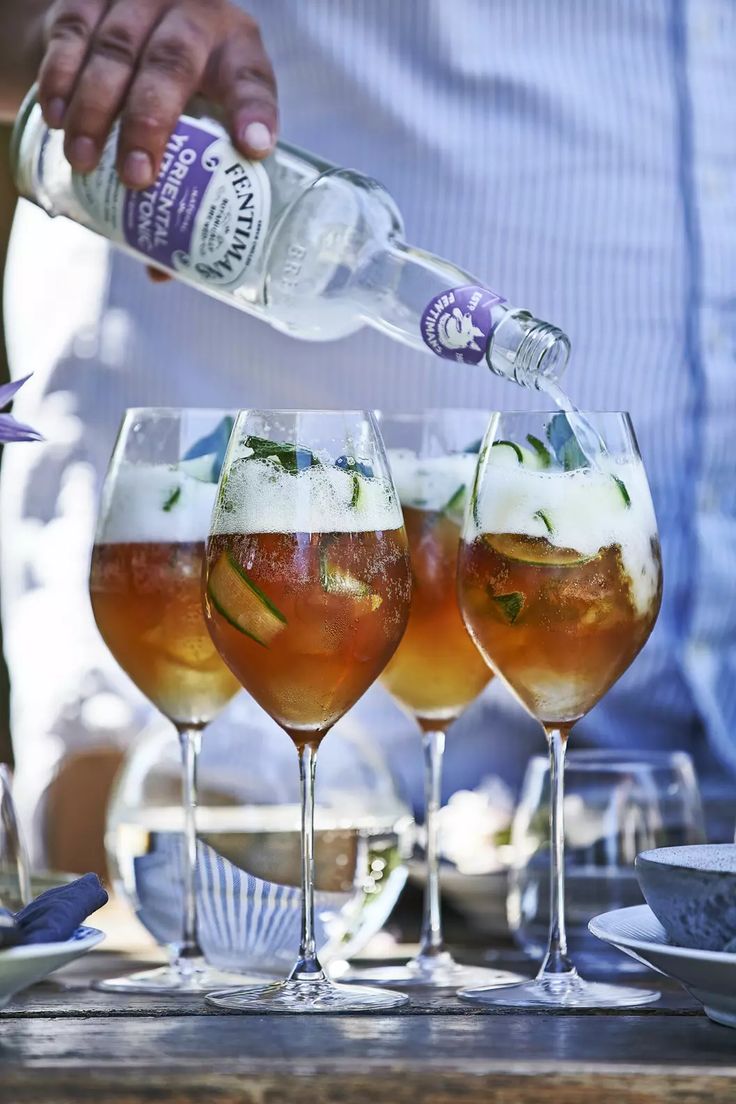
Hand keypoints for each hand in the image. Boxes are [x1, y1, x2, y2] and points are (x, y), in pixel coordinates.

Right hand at [37, 0, 277, 189]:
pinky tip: (58, 120)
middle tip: (137, 177)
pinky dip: (61, 79)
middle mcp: (193, 19)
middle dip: (151, 122)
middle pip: (173, 64)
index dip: (254, 113)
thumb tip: (160, 271)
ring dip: (97, 109)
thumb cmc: (173, 99)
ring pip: (117, 49)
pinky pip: (73, 34)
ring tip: (85, 162)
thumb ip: (185, 186)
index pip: (252, 81)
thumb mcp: (196, 127)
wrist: (117, 33)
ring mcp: (140, 4)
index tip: (254, 148)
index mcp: (236, 54)